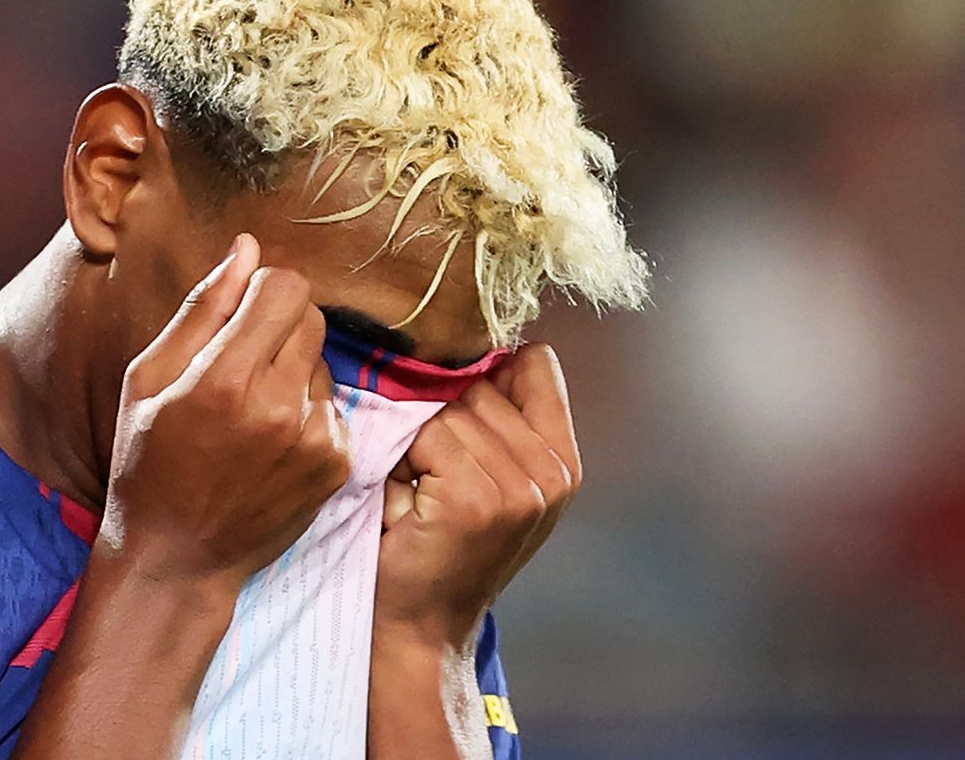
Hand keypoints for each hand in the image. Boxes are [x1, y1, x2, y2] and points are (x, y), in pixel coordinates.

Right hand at [100, 232, 349, 596]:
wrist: (176, 559)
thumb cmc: (148, 463)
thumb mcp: (147, 378)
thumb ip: (203, 308)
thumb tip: (247, 247)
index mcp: (223, 378)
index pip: (284, 285)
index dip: (260, 290)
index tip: (238, 315)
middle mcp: (278, 406)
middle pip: (311, 315)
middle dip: (278, 325)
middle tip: (241, 364)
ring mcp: (314, 438)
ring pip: (322, 360)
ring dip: (293, 371)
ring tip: (252, 412)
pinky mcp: (337, 464)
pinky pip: (334, 405)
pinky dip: (307, 413)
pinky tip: (271, 444)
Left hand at [374, 343, 581, 646]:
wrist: (422, 623)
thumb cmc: (444, 544)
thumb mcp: (497, 480)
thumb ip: (504, 419)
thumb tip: (479, 346)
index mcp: (565, 461)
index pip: (536, 362)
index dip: (489, 377)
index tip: (464, 422)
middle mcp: (553, 473)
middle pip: (480, 385)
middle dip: (443, 422)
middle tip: (437, 481)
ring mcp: (520, 488)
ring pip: (448, 410)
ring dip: (418, 448)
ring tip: (423, 496)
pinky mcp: (476, 499)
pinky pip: (426, 437)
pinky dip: (403, 467)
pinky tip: (411, 508)